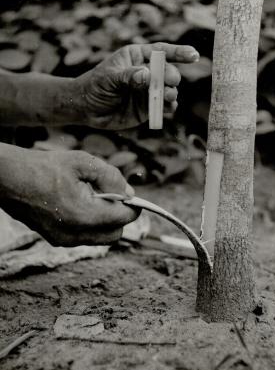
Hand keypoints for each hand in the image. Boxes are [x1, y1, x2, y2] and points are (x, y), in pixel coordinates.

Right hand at [0, 145, 138, 246]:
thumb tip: (129, 193)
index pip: (123, 219)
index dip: (134, 207)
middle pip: (115, 234)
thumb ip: (111, 177)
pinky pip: (85, 237)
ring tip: (94, 199)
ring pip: (100, 238)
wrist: (8, 178)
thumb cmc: (43, 167)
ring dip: (106, 221)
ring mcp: (63, 240)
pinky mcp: (55, 240)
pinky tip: (81, 205)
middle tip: (113, 197)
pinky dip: (91, 224)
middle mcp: (74, 234)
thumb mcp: (82, 162)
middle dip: (120, 216)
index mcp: (82, 215)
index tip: (134, 198)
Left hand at [74, 42, 199, 128]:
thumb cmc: (95, 87)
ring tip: (167, 97)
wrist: (87, 109)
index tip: (194, 55)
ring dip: (171, 93)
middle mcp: (146, 73)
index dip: (179, 52)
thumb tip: (147, 76)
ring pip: (169, 90)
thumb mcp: (108, 79)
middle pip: (168, 72)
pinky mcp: (148, 108)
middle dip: (171, 76)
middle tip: (168, 83)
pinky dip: (168, 108)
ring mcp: (148, 91)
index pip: (161, 52)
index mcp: (137, 57)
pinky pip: (164, 107)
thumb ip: (128, 77)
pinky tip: (166, 108)